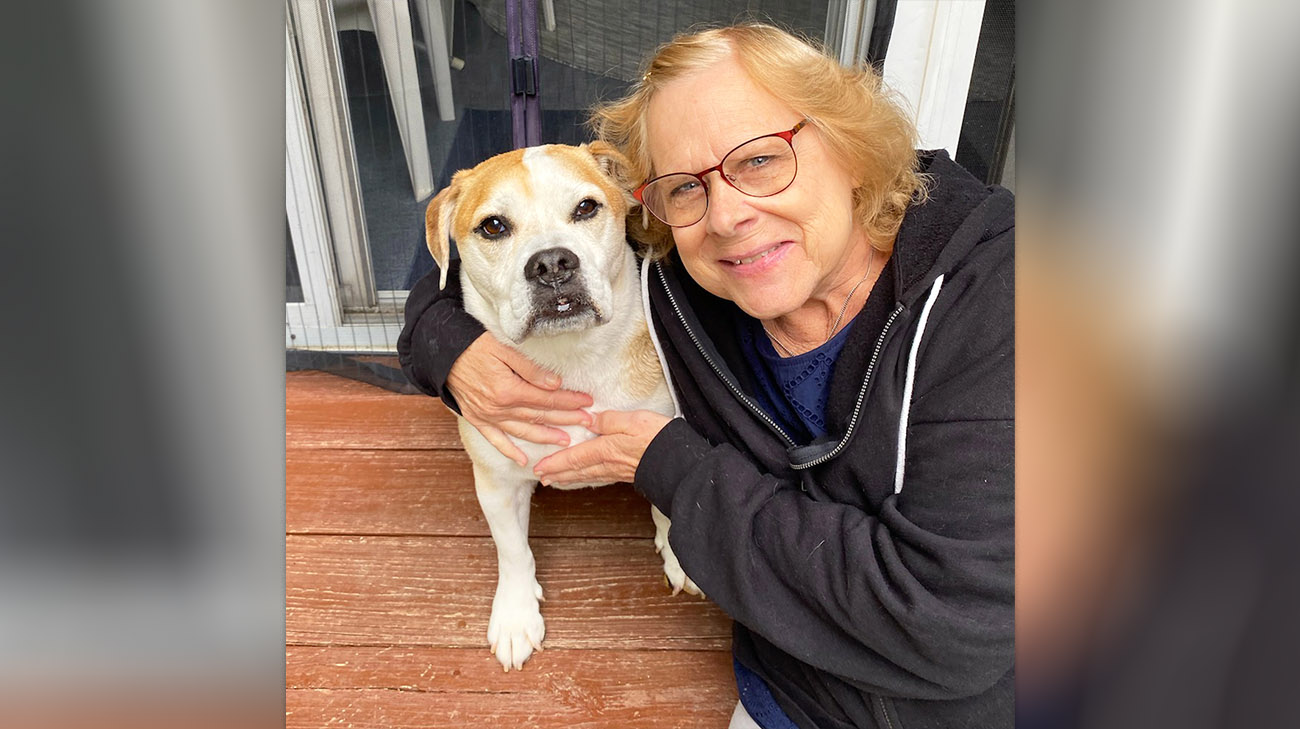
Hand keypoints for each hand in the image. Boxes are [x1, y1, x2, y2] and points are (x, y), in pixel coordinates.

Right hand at [447, 333, 593, 465]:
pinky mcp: (477, 419)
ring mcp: (487, 416)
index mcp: (508, 389)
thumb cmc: (473, 345)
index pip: (547, 397)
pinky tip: (523, 460)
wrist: (441, 353)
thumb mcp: (504, 349)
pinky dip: (510, 451)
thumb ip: (531, 369)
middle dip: (566, 418)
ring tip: (565, 441)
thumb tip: (555, 384)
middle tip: (586, 422)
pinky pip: (496, 440)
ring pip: (523, 430)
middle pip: (540, 415)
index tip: (586, 402)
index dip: (569, 400)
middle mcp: (498, 407)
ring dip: (546, 437)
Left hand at [533, 410, 671, 485]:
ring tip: (556, 480)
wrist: (679, 461)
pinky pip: (599, 477)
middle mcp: (608, 463)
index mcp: (605, 449)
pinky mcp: (627, 473)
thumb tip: (590, 419)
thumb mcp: (632, 420)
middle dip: (557, 473)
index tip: (539, 467)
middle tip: (541, 477)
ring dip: (569, 478)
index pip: (574, 457)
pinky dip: (586, 478)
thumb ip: (609, 419)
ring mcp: (617, 471)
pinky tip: (586, 478)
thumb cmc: (658, 438)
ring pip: (587, 476)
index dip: (555, 462)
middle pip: (576, 470)